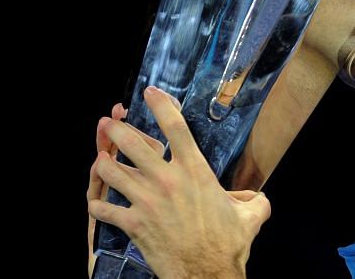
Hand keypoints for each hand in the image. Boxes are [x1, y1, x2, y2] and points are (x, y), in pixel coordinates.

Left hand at [86, 86, 270, 277]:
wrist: (208, 274)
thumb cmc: (229, 243)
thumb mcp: (252, 214)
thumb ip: (254, 198)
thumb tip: (257, 196)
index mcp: (195, 171)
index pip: (175, 127)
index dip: (160, 105)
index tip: (150, 93)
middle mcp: (168, 180)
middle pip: (132, 144)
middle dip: (116, 130)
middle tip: (108, 124)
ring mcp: (147, 202)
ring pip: (111, 173)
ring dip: (102, 164)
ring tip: (101, 159)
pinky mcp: (134, 224)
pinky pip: (104, 210)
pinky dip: (98, 205)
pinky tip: (98, 204)